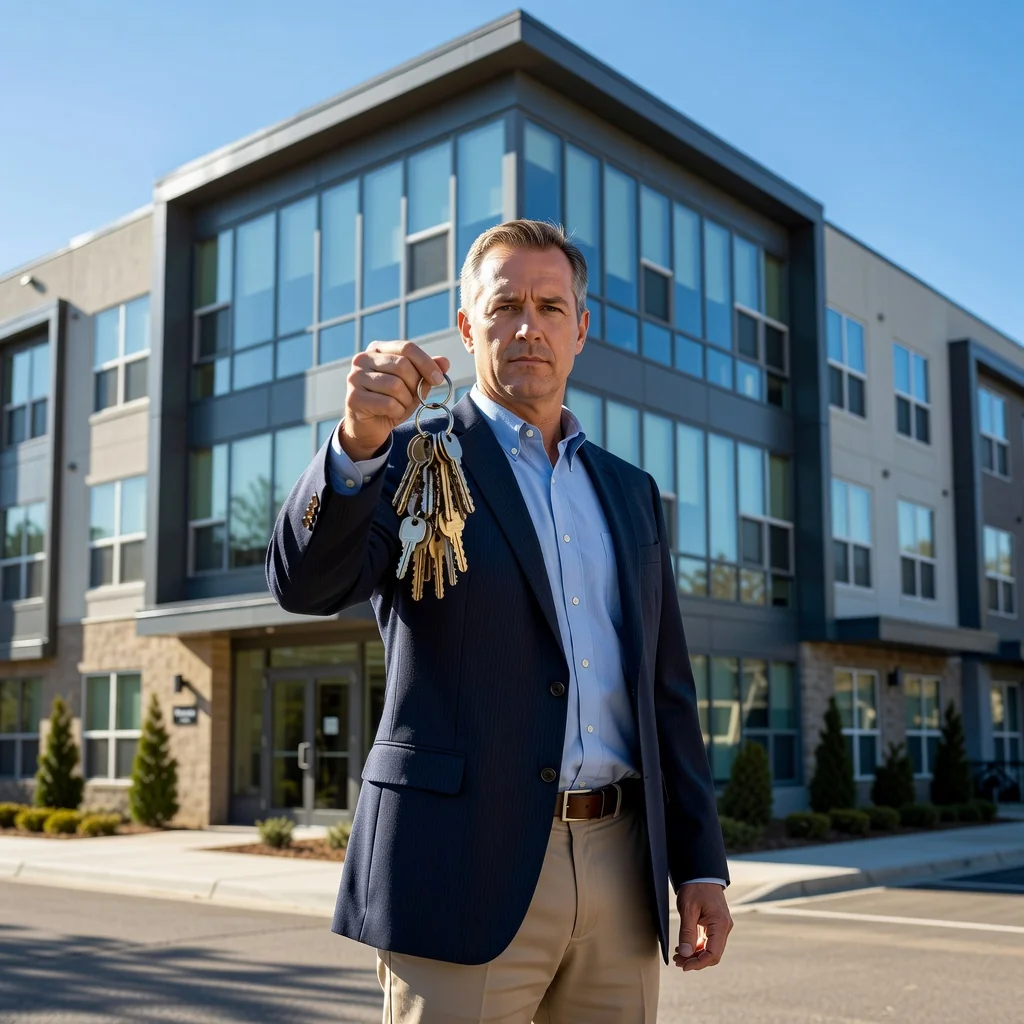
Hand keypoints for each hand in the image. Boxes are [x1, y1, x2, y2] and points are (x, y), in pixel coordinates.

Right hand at [340, 341, 450, 460]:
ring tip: (400, 406)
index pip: (407, 348)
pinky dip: (396, 411)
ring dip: (405, 401)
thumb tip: (445, 362)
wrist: (369, 428)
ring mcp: (355, 377)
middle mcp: (363, 359)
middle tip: (413, 398)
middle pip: (402, 365)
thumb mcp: (413, 386)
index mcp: (378, 349)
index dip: (426, 363)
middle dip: (415, 385)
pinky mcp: (353, 398)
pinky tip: (390, 413)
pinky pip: (387, 403)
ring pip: (395, 385)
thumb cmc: (391, 402)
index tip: (439, 379)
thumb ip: (427, 372)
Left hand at [674, 883, 732, 970]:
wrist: (701, 873)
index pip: (713, 953)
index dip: (699, 963)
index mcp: (720, 924)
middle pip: (712, 954)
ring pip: (710, 949)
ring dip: (695, 955)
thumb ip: (687, 932)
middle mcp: (724, 928)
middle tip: (677, 962)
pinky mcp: (715, 925)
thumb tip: (686, 954)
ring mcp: (720, 927)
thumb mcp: (688, 909)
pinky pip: (708, 941)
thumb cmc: (695, 887)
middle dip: (695, 961)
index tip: (684, 966)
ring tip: (678, 956)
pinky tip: (684, 948)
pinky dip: (696, 947)